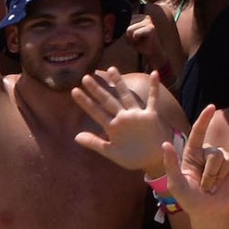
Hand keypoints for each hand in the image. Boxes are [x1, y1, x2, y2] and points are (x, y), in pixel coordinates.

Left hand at [68, 69, 185, 179]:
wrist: (153, 160)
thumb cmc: (133, 157)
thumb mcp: (112, 152)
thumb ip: (95, 143)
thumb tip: (75, 136)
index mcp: (113, 127)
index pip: (96, 112)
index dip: (85, 102)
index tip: (74, 91)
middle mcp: (123, 118)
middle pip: (108, 101)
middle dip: (97, 90)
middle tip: (85, 77)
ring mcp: (136, 115)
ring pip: (126, 96)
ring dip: (119, 83)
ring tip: (112, 69)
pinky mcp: (150, 116)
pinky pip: (152, 100)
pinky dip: (154, 88)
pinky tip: (154, 73)